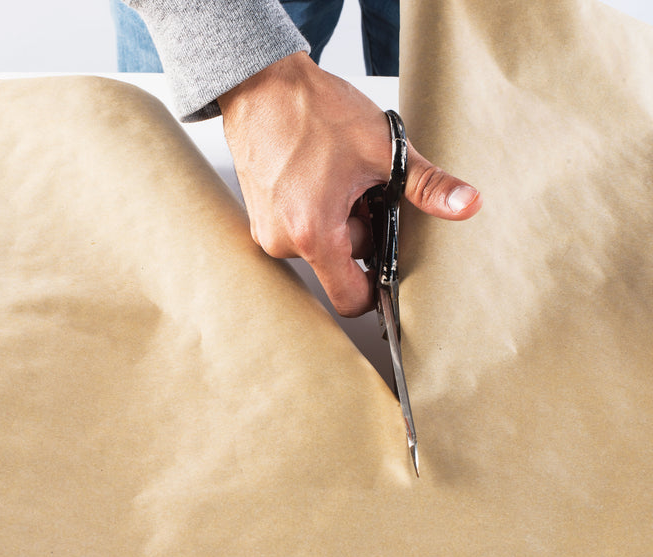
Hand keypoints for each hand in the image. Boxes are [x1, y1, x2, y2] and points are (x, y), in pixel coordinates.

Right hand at [218, 52, 481, 316]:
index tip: (392, 260)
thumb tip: (467, 205)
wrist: (261, 86)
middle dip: (363, 230)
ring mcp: (267, 229)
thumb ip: (427, 185)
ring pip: (323, 243)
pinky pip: (301, 227)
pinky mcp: (261, 216)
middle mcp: (282, 240)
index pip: (350, 300)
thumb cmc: (313, 112)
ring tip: (342, 176)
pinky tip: (322, 175)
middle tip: (367, 189)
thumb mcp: (382, 149)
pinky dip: (319, 209)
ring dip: (341, 217)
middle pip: (342, 262)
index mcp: (313, 233)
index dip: (378, 288)